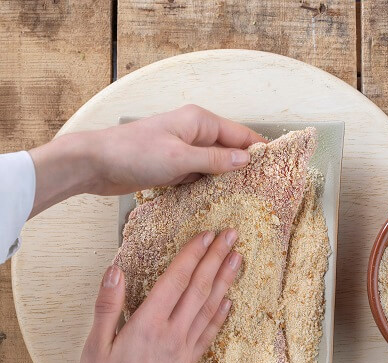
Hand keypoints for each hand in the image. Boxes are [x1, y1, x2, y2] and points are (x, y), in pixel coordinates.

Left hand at [28, 105, 264, 215]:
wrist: (96, 164)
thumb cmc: (134, 153)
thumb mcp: (179, 158)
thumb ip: (213, 159)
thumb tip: (245, 159)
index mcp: (199, 121)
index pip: (240, 135)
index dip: (260, 149)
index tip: (278, 167)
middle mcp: (193, 133)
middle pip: (229, 149)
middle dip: (245, 166)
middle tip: (265, 189)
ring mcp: (183, 151)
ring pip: (214, 165)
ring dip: (226, 179)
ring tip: (248, 199)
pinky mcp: (173, 168)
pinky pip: (198, 176)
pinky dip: (208, 186)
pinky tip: (218, 201)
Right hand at [76, 229, 241, 362]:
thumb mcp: (94, 347)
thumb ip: (108, 306)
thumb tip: (115, 270)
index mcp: (147, 325)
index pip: (176, 280)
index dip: (193, 254)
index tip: (207, 234)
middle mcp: (172, 334)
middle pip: (200, 288)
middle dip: (216, 258)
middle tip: (232, 235)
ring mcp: (184, 350)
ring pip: (210, 307)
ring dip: (225, 280)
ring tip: (238, 259)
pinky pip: (210, 333)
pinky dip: (221, 313)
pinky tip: (229, 301)